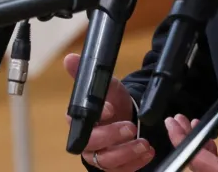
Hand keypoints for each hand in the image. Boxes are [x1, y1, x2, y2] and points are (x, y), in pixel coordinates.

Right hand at [63, 53, 153, 170]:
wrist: (126, 116)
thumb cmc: (112, 103)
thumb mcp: (104, 85)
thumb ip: (89, 75)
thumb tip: (70, 58)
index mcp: (80, 120)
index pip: (80, 122)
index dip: (96, 117)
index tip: (111, 108)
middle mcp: (86, 141)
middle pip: (92, 145)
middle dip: (112, 136)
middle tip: (131, 127)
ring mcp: (98, 156)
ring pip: (107, 161)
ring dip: (127, 153)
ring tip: (144, 144)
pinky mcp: (113, 167)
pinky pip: (121, 171)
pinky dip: (136, 163)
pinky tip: (148, 152)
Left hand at [166, 112, 217, 171]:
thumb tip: (213, 117)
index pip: (197, 160)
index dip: (182, 141)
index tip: (174, 125)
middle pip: (196, 163)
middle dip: (184, 140)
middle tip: (176, 121)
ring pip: (203, 163)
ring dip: (195, 143)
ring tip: (189, 124)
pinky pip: (214, 164)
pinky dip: (208, 149)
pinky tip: (207, 134)